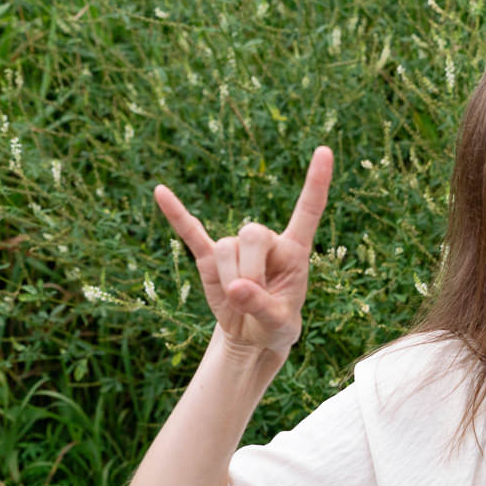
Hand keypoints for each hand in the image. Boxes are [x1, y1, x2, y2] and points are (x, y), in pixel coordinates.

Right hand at [154, 146, 334, 354]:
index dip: (316, 182)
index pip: (307, 210)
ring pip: (225, 249)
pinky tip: (160, 192)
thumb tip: (236, 288)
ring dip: (228, 278)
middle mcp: (266, 241)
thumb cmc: (277, 324)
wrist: (252, 335)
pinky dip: (176, 215)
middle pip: (252, 233)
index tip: (325, 150)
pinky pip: (191, 232)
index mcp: (295, 251)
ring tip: (239, 299)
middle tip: (252, 297)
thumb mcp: (280, 324)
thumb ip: (262, 306)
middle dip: (250, 270)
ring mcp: (236, 247)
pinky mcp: (209, 257)